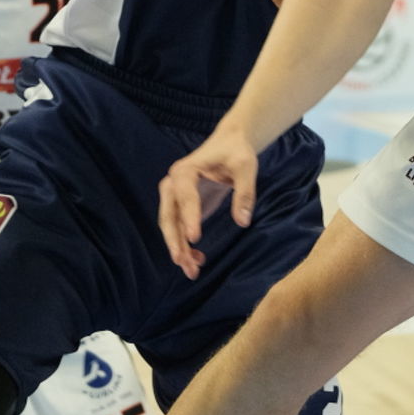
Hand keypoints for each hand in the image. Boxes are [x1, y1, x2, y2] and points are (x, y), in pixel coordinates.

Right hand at [158, 125, 260, 276]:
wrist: (230, 143)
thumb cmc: (236, 151)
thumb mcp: (245, 166)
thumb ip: (244, 192)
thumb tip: (243, 222)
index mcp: (186, 170)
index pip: (185, 196)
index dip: (189, 217)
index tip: (195, 238)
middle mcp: (175, 183)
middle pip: (168, 215)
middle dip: (174, 240)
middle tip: (182, 261)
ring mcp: (177, 196)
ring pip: (171, 226)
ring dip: (179, 248)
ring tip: (192, 271)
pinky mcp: (183, 206)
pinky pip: (179, 228)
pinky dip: (185, 245)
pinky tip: (198, 259)